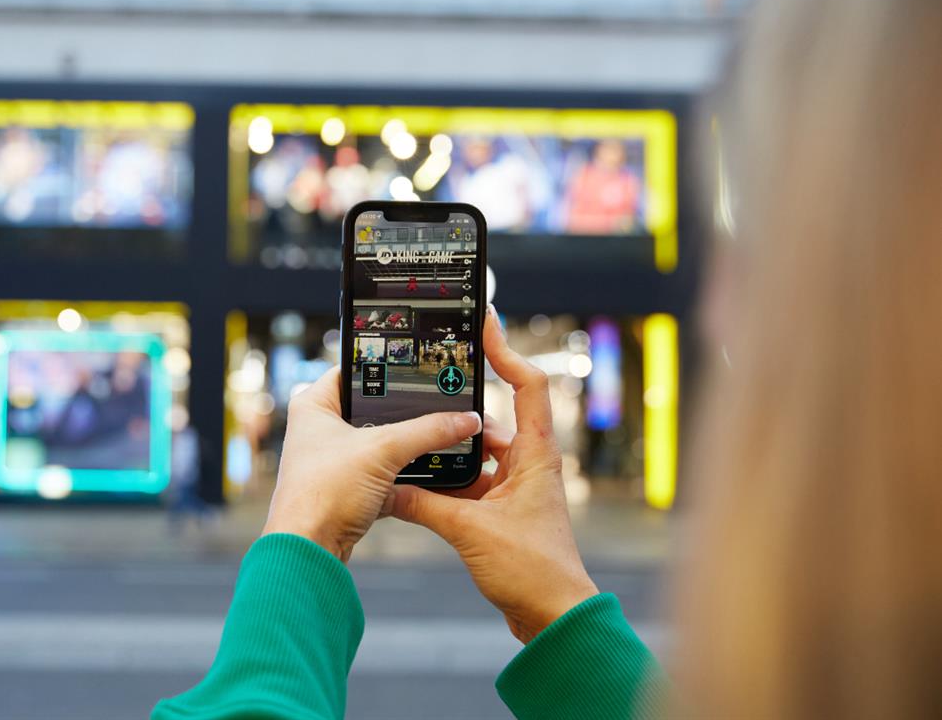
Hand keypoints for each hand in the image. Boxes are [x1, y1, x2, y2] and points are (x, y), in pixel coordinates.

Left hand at [263, 367, 481, 562]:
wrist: (308, 551)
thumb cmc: (321, 494)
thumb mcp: (382, 451)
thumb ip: (428, 431)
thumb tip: (463, 419)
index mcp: (315, 405)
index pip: (353, 369)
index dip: (385, 366)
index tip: (418, 365)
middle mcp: (320, 430)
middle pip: (374, 409)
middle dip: (407, 412)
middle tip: (440, 402)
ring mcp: (335, 461)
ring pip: (382, 444)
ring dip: (409, 446)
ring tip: (442, 435)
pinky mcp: (348, 489)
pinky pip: (385, 474)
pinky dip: (407, 476)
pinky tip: (433, 473)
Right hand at [391, 306, 598, 643]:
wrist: (553, 615)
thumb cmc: (534, 570)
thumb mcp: (469, 531)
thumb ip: (424, 505)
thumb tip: (388, 488)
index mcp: (535, 454)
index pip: (527, 384)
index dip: (506, 350)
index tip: (482, 325)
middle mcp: (528, 463)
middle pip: (491, 416)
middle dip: (457, 407)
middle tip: (426, 387)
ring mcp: (516, 486)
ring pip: (476, 452)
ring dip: (448, 451)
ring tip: (413, 440)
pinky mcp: (503, 510)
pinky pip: (470, 482)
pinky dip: (446, 481)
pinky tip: (419, 485)